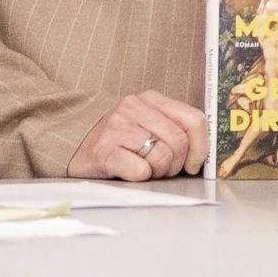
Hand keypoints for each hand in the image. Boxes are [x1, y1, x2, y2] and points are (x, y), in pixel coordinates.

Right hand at [71, 91, 207, 181]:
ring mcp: (117, 127)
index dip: (200, 147)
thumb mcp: (148, 124)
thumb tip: (202, 154)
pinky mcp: (105, 150)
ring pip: (162, 157)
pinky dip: (140, 177)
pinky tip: (129, 172)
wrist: (75, 145)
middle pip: (179, 143)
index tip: (194, 164)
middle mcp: (134, 107)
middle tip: (163, 170)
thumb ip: (174, 129)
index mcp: (151, 99)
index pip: (194, 120)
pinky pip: (141, 171)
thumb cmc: (119, 140)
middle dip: (176, 165)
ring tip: (145, 169)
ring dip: (158, 172)